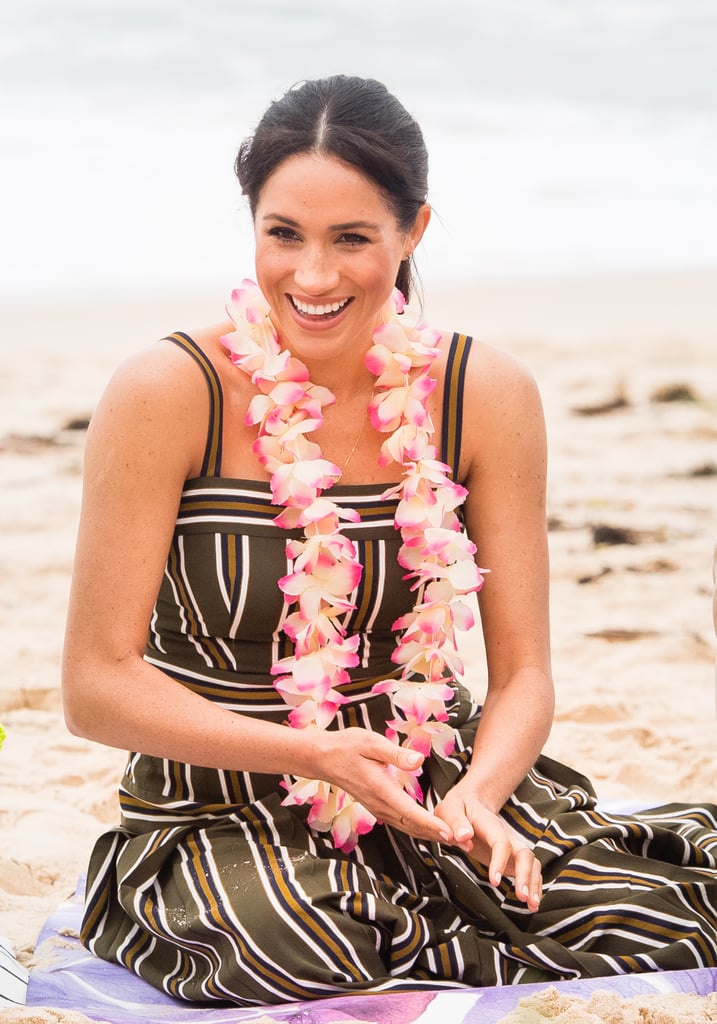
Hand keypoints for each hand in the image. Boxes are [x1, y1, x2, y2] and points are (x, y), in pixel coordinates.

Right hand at [314, 728, 455, 845]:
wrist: (323, 758)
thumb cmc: (347, 746)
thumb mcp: (372, 742)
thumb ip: (396, 753)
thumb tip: (419, 760)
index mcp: (381, 790)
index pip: (411, 812)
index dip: (432, 824)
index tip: (450, 833)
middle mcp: (381, 805)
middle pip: (413, 827)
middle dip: (439, 836)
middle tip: (466, 842)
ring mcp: (379, 809)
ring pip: (408, 828)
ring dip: (432, 836)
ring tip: (456, 841)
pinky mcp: (378, 808)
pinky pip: (402, 823)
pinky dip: (420, 829)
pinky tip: (433, 830)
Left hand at [435, 780, 542, 911]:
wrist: (470, 803)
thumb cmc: (457, 808)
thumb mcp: (450, 809)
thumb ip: (455, 822)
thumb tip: (464, 837)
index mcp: (490, 825)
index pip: (501, 842)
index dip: (500, 861)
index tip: (494, 881)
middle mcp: (506, 835)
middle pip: (524, 853)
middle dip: (525, 875)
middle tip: (522, 897)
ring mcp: (512, 846)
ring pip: (531, 862)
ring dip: (534, 883)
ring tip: (532, 906)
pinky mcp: (512, 856)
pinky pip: (529, 870)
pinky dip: (534, 885)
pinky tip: (532, 903)